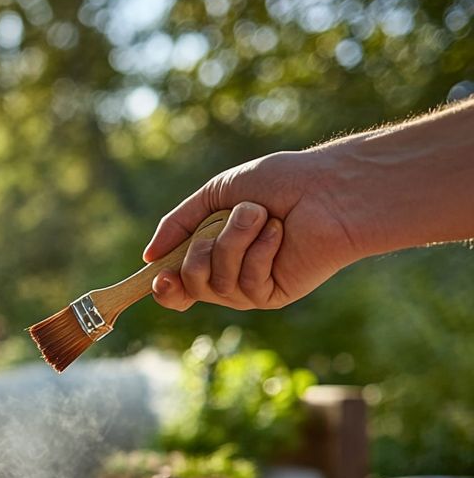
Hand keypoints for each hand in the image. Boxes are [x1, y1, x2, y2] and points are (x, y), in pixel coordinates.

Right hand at [143, 150, 364, 310]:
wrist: (329, 187)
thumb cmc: (280, 183)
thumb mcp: (216, 193)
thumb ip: (179, 223)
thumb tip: (149, 257)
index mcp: (213, 253)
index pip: (178, 286)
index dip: (165, 287)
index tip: (159, 275)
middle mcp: (229, 275)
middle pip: (189, 285)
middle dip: (203, 249)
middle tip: (236, 218)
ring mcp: (250, 288)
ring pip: (215, 283)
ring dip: (235, 240)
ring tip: (263, 216)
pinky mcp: (274, 294)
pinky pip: (246, 284)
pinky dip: (260, 251)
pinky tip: (281, 233)